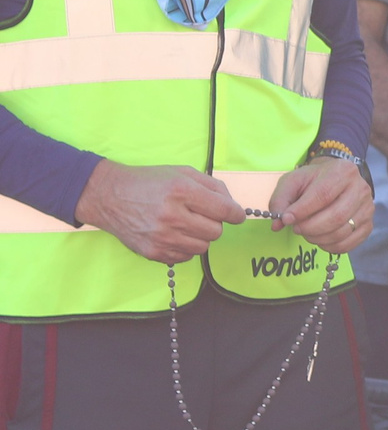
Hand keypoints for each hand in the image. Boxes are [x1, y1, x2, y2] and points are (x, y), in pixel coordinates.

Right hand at [75, 162, 244, 262]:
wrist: (108, 196)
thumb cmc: (149, 182)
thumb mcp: (182, 173)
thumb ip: (213, 187)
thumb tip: (234, 207)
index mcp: (181, 191)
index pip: (225, 211)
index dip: (236, 214)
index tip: (236, 215)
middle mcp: (171, 216)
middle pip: (216, 232)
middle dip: (214, 223)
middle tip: (201, 215)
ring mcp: (161, 237)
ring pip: (203, 247)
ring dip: (200, 237)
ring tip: (186, 224)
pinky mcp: (153, 253)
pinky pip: (185, 257)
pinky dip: (185, 247)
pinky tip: (174, 234)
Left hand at [267, 158, 373, 252]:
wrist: (335, 180)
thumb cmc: (313, 181)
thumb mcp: (293, 181)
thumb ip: (281, 199)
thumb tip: (278, 223)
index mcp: (343, 172)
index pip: (323, 195)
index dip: (303, 211)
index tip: (286, 219)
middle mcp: (361, 189)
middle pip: (337, 216)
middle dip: (310, 227)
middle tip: (296, 228)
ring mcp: (368, 208)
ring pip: (342, 232)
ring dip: (318, 238)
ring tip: (306, 232)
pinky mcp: (368, 225)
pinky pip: (349, 244)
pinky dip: (329, 247)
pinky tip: (319, 239)